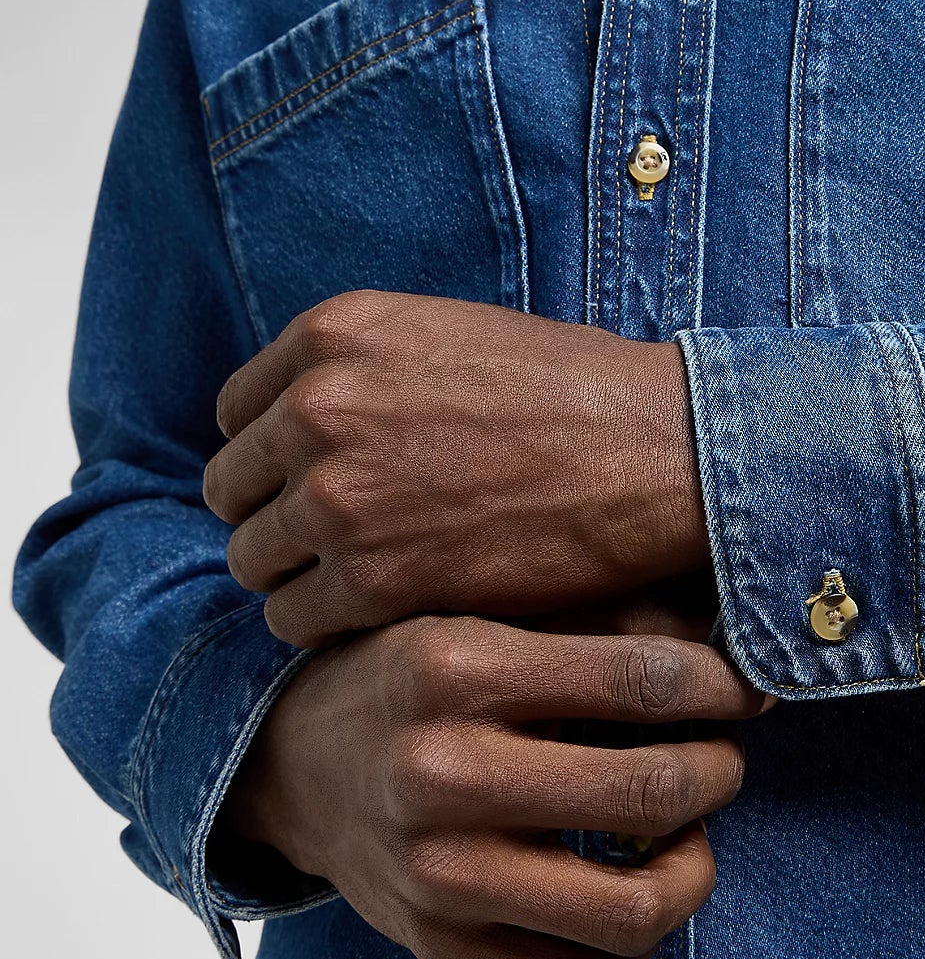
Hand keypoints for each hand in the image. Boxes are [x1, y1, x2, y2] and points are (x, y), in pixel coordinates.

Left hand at [202, 290, 709, 647]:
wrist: (657, 453)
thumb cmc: (574, 394)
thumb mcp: (447, 336)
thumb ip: (360, 372)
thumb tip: (302, 425)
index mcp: (331, 334)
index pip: (236, 413)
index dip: (276, 456)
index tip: (319, 483)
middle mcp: (315, 410)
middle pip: (233, 491)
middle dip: (279, 518)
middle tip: (345, 542)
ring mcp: (337, 496)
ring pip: (254, 562)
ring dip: (301, 577)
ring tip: (369, 582)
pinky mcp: (371, 578)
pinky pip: (294, 620)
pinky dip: (330, 625)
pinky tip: (388, 612)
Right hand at [223, 615, 766, 958]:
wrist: (287, 766)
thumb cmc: (412, 677)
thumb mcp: (485, 615)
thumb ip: (603, 621)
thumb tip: (736, 648)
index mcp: (458, 667)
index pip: (644, 679)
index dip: (725, 687)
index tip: (747, 691)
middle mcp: (441, 772)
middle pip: (653, 792)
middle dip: (720, 771)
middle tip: (721, 758)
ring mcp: (438, 874)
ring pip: (634, 909)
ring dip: (694, 869)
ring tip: (686, 833)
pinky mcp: (441, 947)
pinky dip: (639, 942)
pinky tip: (633, 887)